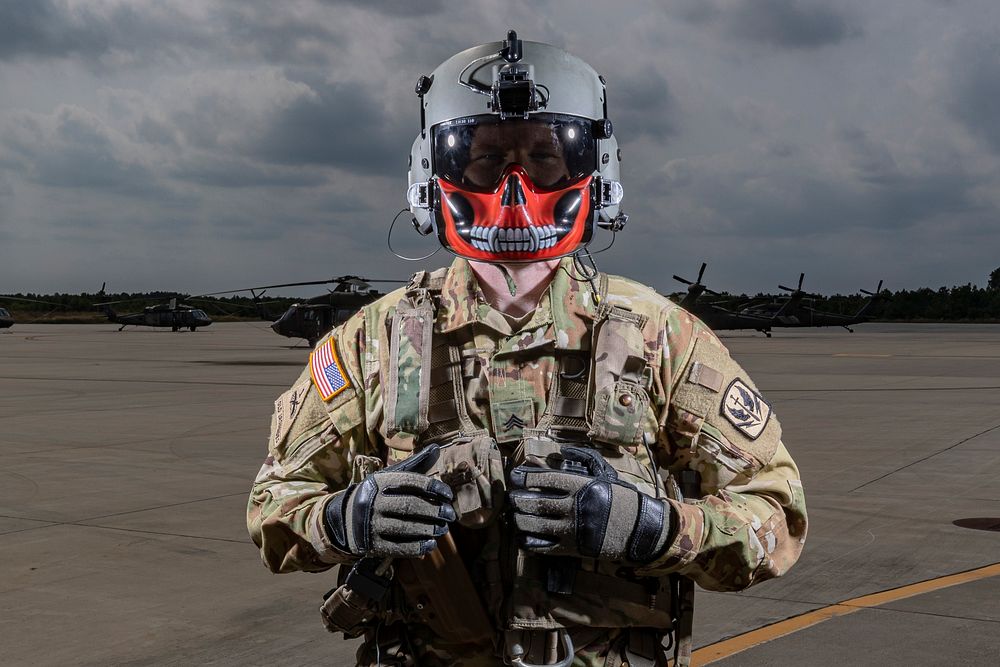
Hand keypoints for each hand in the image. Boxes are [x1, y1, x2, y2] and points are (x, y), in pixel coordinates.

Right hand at [324, 444, 455, 557]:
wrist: (344, 517)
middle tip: (451, 515)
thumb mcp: (390, 476)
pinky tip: (431, 544)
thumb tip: (436, 449)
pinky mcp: (372, 544)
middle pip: (409, 506)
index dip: (434, 488)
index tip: (448, 495)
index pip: (411, 482)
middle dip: (434, 511)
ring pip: (405, 527)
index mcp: (380, 482)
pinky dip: (417, 547)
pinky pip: (398, 547)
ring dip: (429, 529)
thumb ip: (414, 464)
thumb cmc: (377, 493)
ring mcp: (371, 524)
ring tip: (444, 528)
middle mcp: (374, 502)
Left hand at [508, 446, 672, 563]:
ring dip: (521, 521)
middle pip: (538, 503)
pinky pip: (546, 547)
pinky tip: (524, 538)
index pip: (546, 480)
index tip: (514, 476)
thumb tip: (563, 451)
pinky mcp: (574, 549)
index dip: (526, 477)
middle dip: (519, 500)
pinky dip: (531, 543)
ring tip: (514, 516)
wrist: (641, 528)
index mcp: (582, 486)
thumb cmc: (622, 497)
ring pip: (538, 526)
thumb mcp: (606, 473)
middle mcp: (575, 507)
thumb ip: (585, 459)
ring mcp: (574, 530)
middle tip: (511, 497)